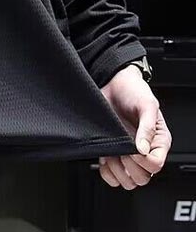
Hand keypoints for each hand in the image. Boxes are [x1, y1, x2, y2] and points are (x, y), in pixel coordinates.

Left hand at [97, 63, 171, 188]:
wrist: (113, 81)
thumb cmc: (133, 90)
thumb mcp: (146, 104)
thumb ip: (147, 127)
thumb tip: (143, 150)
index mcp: (158, 142)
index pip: (156, 165)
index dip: (143, 161)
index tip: (134, 149)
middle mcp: (144, 150)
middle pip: (142, 178)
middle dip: (130, 167)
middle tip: (122, 150)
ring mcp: (127, 152)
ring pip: (127, 180)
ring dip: (118, 172)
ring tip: (112, 155)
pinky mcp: (111, 150)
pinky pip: (110, 175)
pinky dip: (107, 172)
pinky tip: (105, 158)